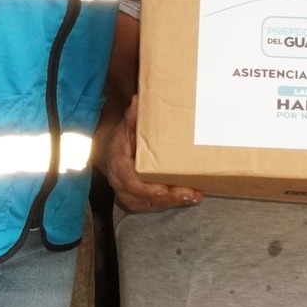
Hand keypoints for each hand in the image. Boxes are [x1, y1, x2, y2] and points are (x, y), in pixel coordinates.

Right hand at [101, 96, 201, 212]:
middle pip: (148, 198)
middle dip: (171, 197)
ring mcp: (130, 198)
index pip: (132, 183)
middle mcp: (122, 187)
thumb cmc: (121, 142)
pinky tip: (190, 197)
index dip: (148, 189)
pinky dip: (173, 202)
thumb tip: (138, 100)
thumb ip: (132, 118)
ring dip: (176, 201)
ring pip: (155, 204)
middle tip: (192, 193)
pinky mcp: (138, 204)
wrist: (110, 158)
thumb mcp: (124, 128)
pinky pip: (157, 206)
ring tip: (196, 195)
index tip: (164, 190)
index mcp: (118, 167)